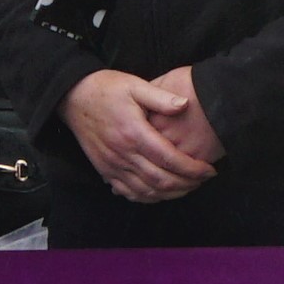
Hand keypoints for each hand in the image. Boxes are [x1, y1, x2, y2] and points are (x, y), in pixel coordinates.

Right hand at [59, 70, 216, 203]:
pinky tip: (162, 193)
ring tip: (188, 187)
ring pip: (147, 191)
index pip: (170, 159)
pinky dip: (149, 197)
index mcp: (134, 132)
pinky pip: (130, 193)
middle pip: (161, 180)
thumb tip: (185, 104)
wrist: (73, 97)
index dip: (193, 169)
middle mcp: (123, 153)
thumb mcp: (135, 85)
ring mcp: (112, 165)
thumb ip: (161, 97)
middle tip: (203, 180)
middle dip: (187, 185)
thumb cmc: (106, 89)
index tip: (209, 170)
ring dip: (171, 194)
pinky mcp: (105, 171)